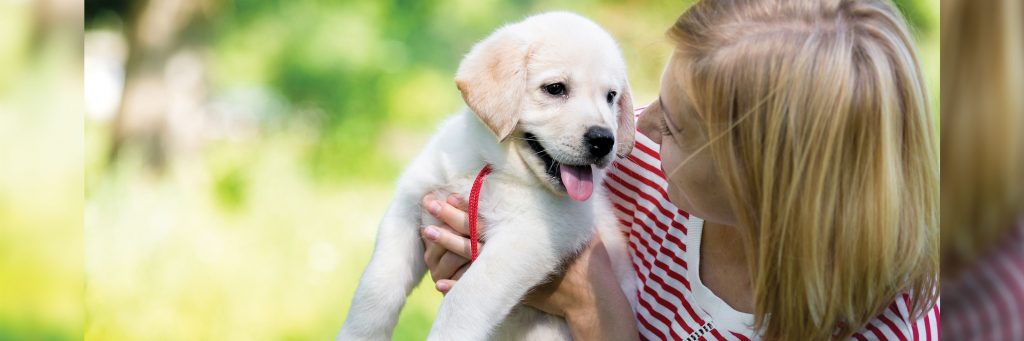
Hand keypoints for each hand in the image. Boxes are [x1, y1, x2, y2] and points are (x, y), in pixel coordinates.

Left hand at [419, 193, 598, 315]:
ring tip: (427, 234)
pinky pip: (477, 290)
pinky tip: (440, 286)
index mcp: (520, 231)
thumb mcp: (570, 221)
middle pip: (472, 231)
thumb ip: (554, 202)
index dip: (465, 205)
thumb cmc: (580, 252)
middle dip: (447, 217)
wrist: (585, 290)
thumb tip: (550, 175)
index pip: (486, 215)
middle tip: (428, 203)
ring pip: (468, 257)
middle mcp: (509, 248)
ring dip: (446, 247)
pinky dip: (458, 288)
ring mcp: (506, 270)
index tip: (447, 193)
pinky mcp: (507, 289)